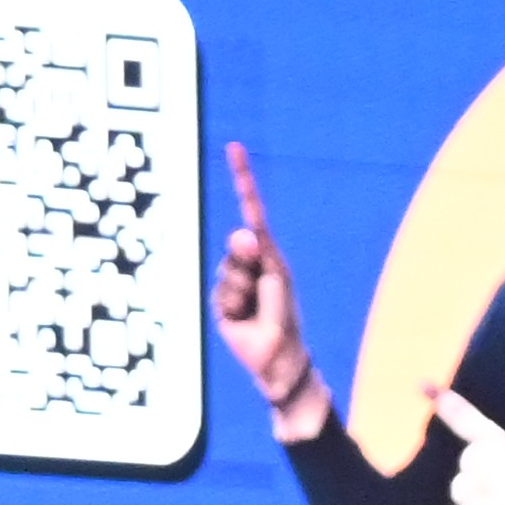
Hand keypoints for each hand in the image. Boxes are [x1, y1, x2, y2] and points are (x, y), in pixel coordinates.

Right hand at [211, 137, 327, 439]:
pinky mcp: (221, 302)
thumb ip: (256, 256)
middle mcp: (249, 263)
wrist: (278, 356)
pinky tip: (242, 318)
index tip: (235, 148)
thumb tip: (241, 232)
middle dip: (245, 262)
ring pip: (226, 271)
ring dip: (241, 290)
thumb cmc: (284, 317)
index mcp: (267, 253)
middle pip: (236, 246)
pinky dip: (232, 305)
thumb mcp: (274, 280)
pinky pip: (220, 293)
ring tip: (255, 307)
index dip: (242, 179)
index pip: (251, 210)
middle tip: (261, 283)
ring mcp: (233, 282)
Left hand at [434, 392, 504, 504]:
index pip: (469, 420)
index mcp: (500, 442)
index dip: (451, 405)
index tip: (429, 389)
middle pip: (468, 465)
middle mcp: (479, 459)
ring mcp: (469, 487)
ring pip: (462, 492)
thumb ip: (488, 441)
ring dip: (477, 502)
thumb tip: (451, 407)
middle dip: (480, 479)